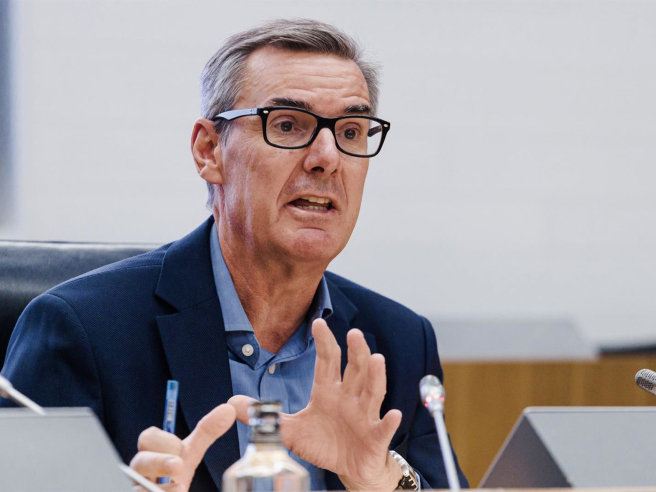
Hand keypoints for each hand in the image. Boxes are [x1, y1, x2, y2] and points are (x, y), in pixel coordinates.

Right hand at [129, 403, 235, 491]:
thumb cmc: (174, 474)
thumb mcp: (191, 452)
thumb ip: (206, 432)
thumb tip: (227, 410)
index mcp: (150, 453)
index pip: (148, 437)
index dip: (165, 442)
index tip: (182, 453)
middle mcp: (139, 472)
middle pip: (140, 460)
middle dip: (159, 462)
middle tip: (178, 465)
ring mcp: (139, 488)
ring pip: (139, 486)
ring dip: (160, 487)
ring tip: (180, 488)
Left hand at [230, 319, 402, 490]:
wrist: (350, 468)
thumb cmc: (325, 444)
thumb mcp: (291, 430)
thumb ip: (267, 416)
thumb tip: (232, 403)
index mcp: (328, 392)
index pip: (327, 362)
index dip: (324, 342)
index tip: (318, 323)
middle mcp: (348, 398)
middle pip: (354, 370)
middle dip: (355, 351)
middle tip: (354, 333)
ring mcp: (364, 416)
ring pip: (372, 391)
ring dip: (375, 375)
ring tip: (377, 359)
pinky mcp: (375, 437)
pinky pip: (383, 428)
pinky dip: (390, 422)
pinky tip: (395, 414)